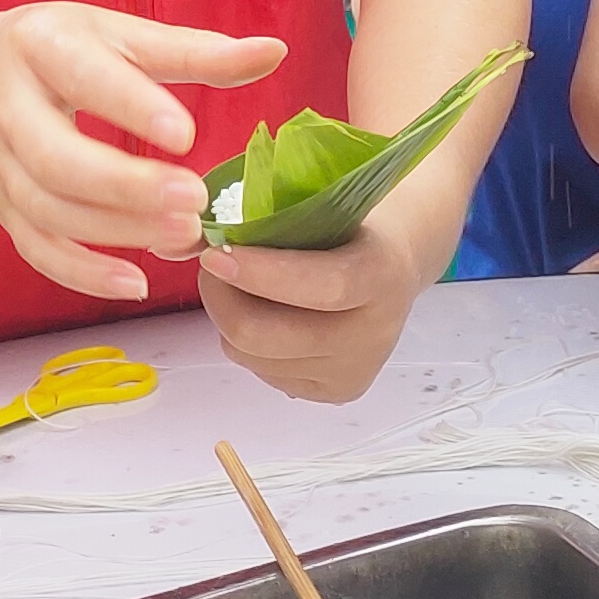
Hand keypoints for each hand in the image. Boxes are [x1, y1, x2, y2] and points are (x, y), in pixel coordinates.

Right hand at [0, 5, 286, 301]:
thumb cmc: (67, 51)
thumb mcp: (124, 35)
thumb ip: (196, 52)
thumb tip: (274, 52)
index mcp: (42, 45)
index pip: (86, 78)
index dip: (134, 108)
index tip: (187, 135)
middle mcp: (9, 106)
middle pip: (55, 160)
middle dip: (125, 188)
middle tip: (194, 203)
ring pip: (46, 211)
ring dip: (115, 232)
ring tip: (184, 237)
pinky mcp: (0, 205)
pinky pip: (34, 248)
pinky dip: (81, 273)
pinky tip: (135, 283)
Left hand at [197, 217, 435, 404]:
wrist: (394, 270)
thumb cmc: (352, 229)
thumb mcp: (330, 206)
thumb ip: (278, 219)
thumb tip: (205, 236)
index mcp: (382, 273)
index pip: (321, 285)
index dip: (260, 274)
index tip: (216, 254)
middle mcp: (373, 332)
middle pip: (267, 335)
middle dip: (221, 297)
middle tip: (209, 265)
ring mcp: (352, 369)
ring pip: (251, 355)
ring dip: (230, 318)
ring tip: (240, 286)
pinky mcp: (334, 392)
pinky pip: (260, 371)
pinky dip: (247, 342)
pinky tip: (266, 315)